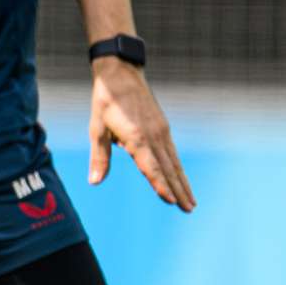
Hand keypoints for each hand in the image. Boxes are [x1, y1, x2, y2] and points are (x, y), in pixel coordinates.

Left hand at [86, 58, 194, 211]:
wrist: (121, 74)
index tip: (171, 201)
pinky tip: (182, 179)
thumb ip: (99, 156)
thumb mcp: (96, 129)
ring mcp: (162, 131)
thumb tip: (94, 181)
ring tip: (191, 202)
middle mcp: (154, 136)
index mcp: (136, 137)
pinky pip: (173, 153)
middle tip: (189, 210)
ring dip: (183, 182)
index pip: (150, 167)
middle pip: (168, 168)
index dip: (160, 184)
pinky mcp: (163, 128)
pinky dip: (178, 168)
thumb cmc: (106, 101)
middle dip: (178, 190)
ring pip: (174, 162)